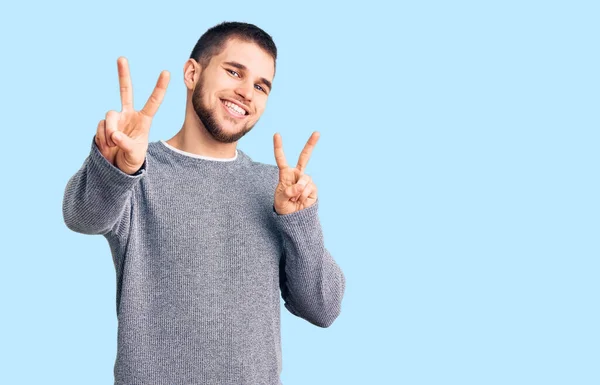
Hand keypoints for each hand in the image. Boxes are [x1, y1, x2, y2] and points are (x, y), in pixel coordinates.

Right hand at [95, 57, 169, 174]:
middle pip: (125, 91)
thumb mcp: (134, 155)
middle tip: (121, 58)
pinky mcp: (102, 125)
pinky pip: (100, 127)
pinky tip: (106, 146)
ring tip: (113, 145)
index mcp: (144, 120)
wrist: (117, 168)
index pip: (153, 102)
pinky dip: (102, 138)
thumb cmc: (132, 161)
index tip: (166, 72)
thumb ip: (126, 144)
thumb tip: (114, 135)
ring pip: (109, 115)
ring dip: (110, 131)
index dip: (159, 87)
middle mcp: (129, 115)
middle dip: (123, 74)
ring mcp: (115, 119)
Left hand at [273, 131, 319, 214]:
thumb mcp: (280, 200)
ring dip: (298, 192)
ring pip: (304, 180)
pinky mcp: (313, 188)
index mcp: (285, 174)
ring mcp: (306, 181)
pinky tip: (301, 201)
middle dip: (311, 144)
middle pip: (305, 157)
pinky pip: (308, 189)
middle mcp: (297, 175)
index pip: (281, 159)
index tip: (277, 134)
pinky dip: (303, 196)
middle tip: (317, 132)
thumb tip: (300, 186)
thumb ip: (287, 192)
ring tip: (294, 200)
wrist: (294, 218)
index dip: (278, 147)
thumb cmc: (283, 207)